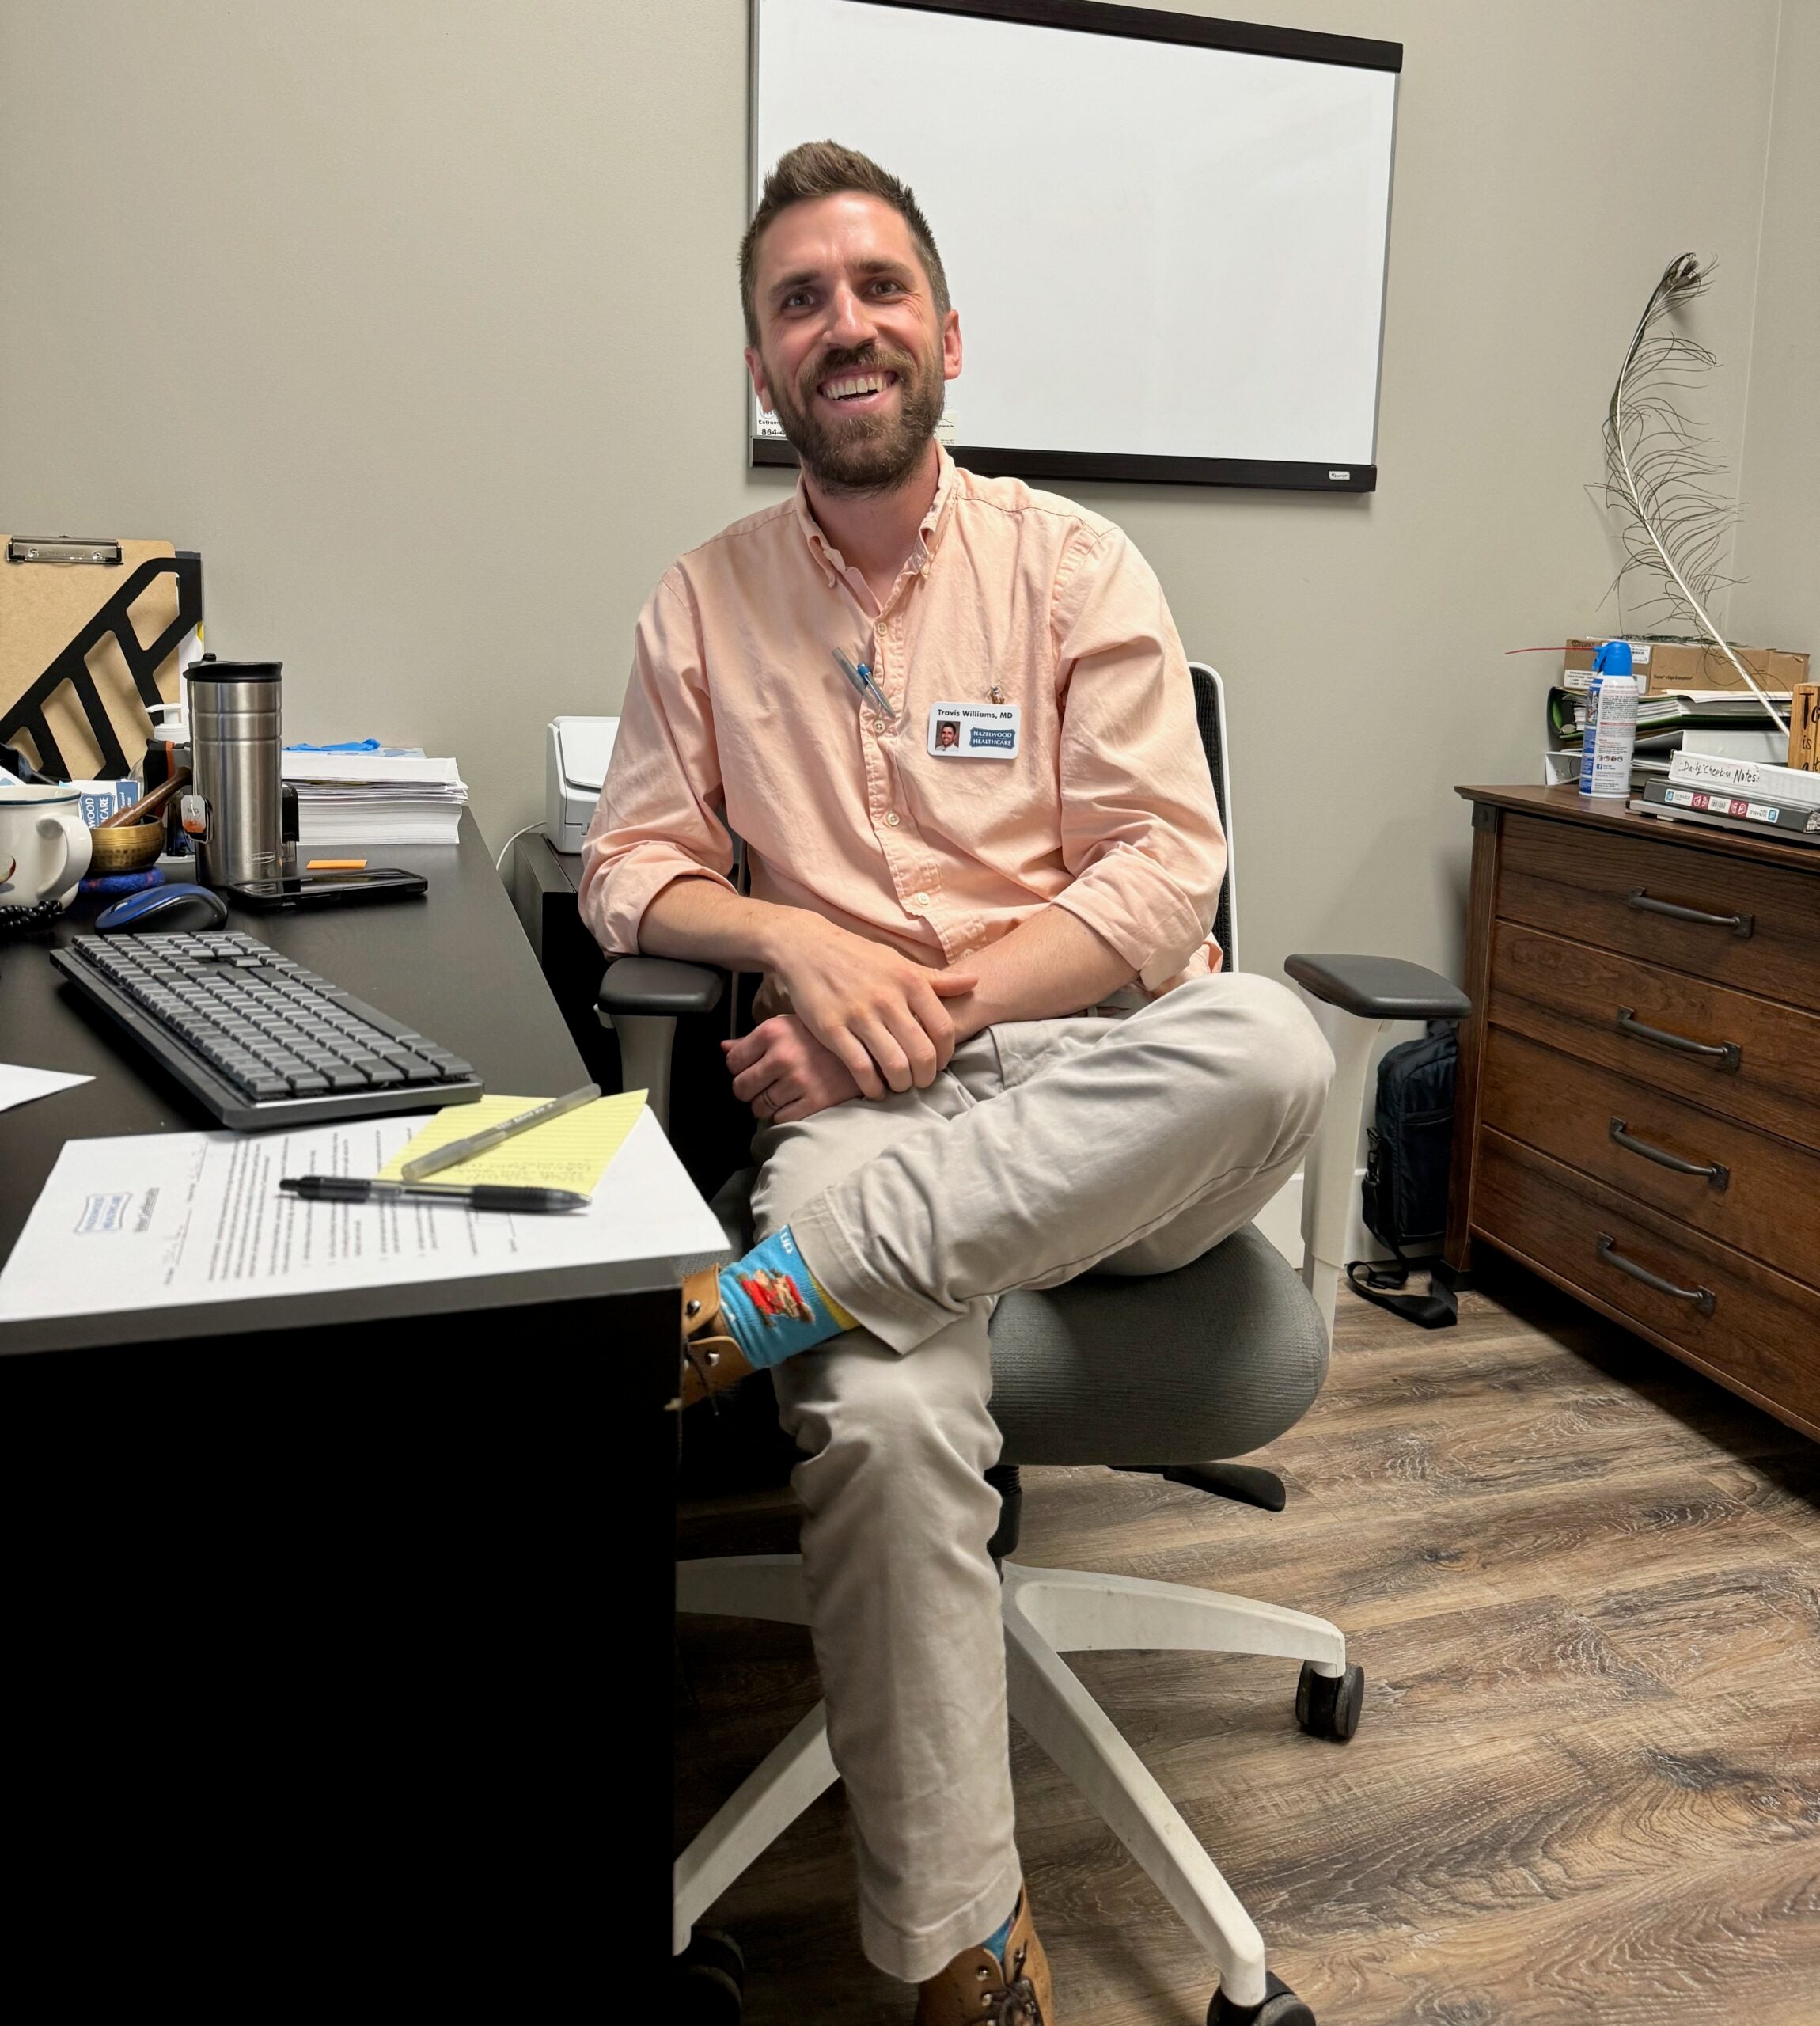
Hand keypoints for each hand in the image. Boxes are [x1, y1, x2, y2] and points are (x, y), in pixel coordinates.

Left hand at [724, 1015, 862, 1123]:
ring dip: (767, 1105)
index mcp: (772, 1032)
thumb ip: (754, 1039)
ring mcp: (799, 1081)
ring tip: (783, 1094)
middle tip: (764, 1087)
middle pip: (742, 1088)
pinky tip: (797, 1101)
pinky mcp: (814, 1101)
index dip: (739, 1069)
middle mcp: (783, 1055)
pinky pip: (781, 1119)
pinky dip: (785, 1115)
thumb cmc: (823, 1038)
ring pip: (759, 1108)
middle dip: (749, 1091)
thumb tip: (724, 1048)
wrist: (868, 1050)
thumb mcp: (788, 1027)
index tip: (751, 1070)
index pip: (732, 1062)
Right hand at [770, 919, 977, 1097]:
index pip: (943, 1029)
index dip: (946, 1054)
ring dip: (901, 1084)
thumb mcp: (899, 962)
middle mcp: (888, 998)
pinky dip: (873, 1087)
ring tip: (899, 1085)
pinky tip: (874, 1089)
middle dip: (925, 1076)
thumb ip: (936, 979)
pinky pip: (861, 1069)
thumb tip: (975, 982)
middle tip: (920, 1081)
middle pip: (922, 1054)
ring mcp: (859, 1015)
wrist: (807, 947)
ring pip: (894, 1065)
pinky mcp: (832, 1029)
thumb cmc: (858, 957)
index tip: (939, 1063)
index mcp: (909, 981)